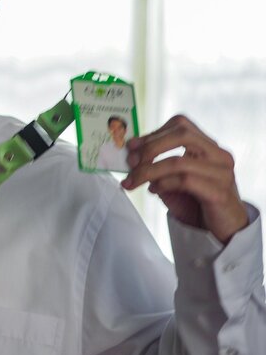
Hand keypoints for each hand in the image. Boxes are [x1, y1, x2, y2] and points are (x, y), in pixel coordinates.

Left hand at [122, 115, 247, 243]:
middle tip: (131, 162)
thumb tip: (131, 156)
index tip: (131, 146)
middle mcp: (219, 155)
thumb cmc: (196, 201)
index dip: (153, 132)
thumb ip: (157, 165)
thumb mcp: (173, 179)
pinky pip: (185, 181)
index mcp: (208, 146)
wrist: (225, 230)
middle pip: (182, 136)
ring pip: (179, 161)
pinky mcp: (219, 193)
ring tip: (133, 181)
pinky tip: (154, 190)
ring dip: (149, 170)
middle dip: (151, 146)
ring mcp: (222, 173)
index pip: (181, 124)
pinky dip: (163, 184)